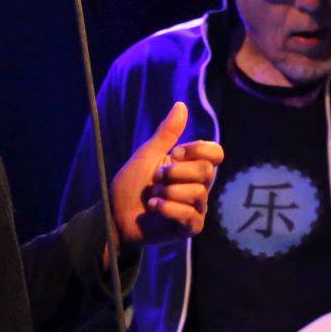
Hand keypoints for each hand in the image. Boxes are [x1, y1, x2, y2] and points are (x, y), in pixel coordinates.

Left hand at [110, 101, 223, 248]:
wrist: (115, 214)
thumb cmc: (131, 185)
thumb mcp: (148, 154)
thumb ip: (167, 133)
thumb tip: (181, 105)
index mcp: (191, 166)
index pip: (215, 153)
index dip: (198, 150)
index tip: (175, 153)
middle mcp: (198, 186)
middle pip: (207, 172)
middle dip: (176, 173)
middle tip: (156, 178)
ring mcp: (196, 207)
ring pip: (197, 193)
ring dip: (167, 193)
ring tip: (152, 196)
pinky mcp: (190, 227)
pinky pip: (189, 214)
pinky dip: (167, 209)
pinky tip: (153, 208)